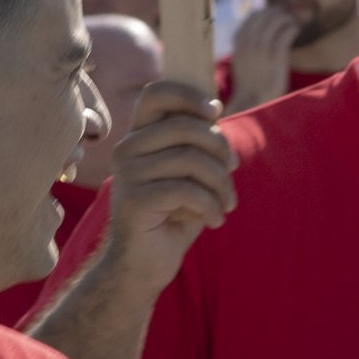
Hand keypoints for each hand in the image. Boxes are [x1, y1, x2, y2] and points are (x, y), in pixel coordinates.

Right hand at [99, 77, 236, 297]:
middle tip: (232, 171)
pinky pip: (187, 190)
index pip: (157, 93)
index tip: (216, 112)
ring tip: (226, 204)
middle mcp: (127, 149)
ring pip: (191, 160)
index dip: (189, 94)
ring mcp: (127, 174)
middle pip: (186, 127)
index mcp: (138, 137)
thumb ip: (196, 143)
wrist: (145, 265)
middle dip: (220, 148)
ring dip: (221, 184)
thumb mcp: (188, 174)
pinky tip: (215, 221)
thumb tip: (216, 112)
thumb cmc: (172, 217)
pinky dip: (210, 206)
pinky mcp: (136, 200)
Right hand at [228, 1, 298, 107]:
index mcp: (239, 41)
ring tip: (292, 23)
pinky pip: (286, 32)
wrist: (252, 102)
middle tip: (287, 17)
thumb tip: (257, 31)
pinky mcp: (276, 55)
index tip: (275, 15)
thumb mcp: (241, 60)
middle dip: (278, 13)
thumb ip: (246, 44)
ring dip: (287, 19)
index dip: (266, 12)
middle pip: (265, 14)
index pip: (253, 15)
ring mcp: (262, 47)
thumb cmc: (250, 84)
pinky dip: (292, 28)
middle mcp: (248, 41)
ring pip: (277, 20)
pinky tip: (295, 31)